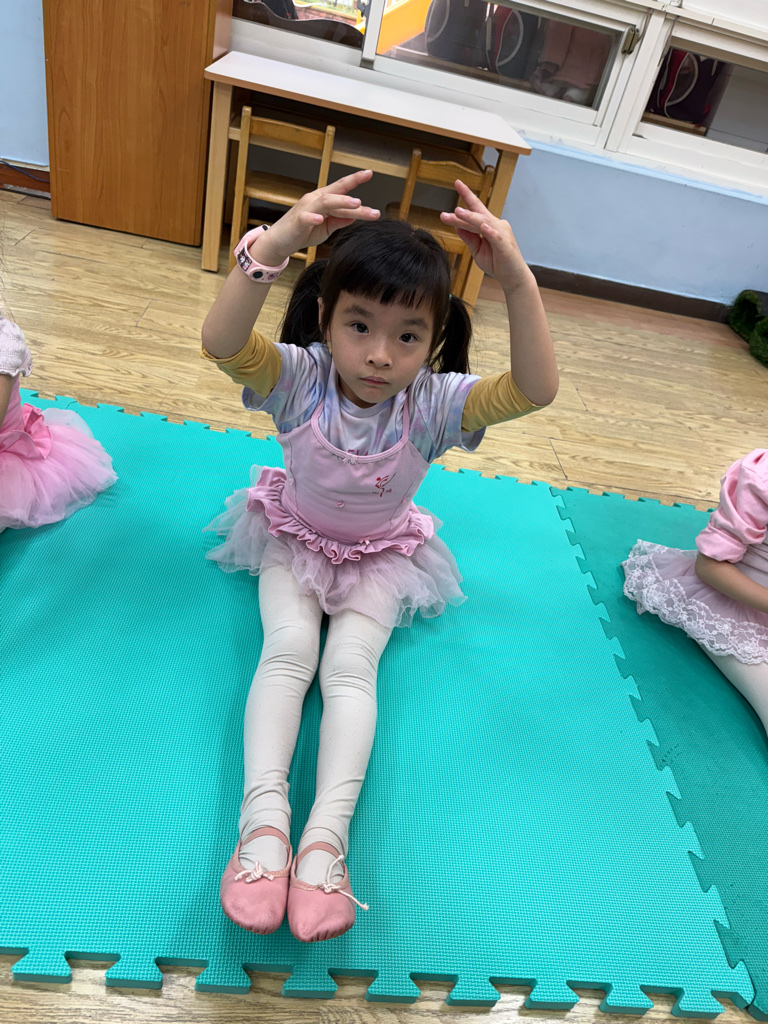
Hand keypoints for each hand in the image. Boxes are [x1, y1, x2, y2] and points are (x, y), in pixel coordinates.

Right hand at [248, 170, 380, 264]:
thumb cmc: (303, 232)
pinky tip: (320, 219)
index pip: (341, 188)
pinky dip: (312, 217)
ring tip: (356, 204)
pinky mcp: (297, 222)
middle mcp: (315, 200)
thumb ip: (340, 220)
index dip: (354, 179)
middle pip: (337, 194)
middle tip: (372, 204)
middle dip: (354, 195)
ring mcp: (306, 209)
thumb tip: (356, 215)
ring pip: (325, 202)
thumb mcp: (327, 227)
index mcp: (323, 199)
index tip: (369, 173)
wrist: (280, 242)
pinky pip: (305, 217)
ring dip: (342, 202)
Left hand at [439, 180, 531, 292]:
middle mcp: (496, 225)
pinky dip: (490, 231)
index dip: (466, 197)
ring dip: (470, 217)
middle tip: (452, 195)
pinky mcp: (505, 245)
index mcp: (488, 226)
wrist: (512, 277)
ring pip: (484, 222)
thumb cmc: (497, 263)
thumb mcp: (477, 250)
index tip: (456, 183)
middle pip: (477, 213)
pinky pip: (496, 236)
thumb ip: (469, 238)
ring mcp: (502, 233)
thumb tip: (457, 227)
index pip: (475, 209)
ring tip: (458, 212)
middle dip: (464, 205)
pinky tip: (483, 227)